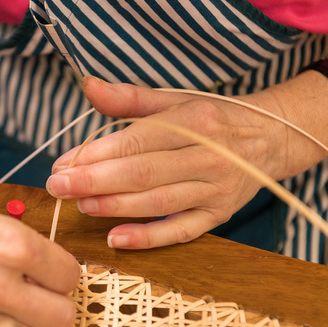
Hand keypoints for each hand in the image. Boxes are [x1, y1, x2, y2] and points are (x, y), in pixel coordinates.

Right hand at [0, 164, 80, 326]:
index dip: (64, 271)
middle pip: (60, 319)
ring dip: (28, 323)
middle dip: (56, 303)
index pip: (69, 276)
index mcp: (10, 244)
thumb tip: (38, 263)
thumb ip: (14, 241)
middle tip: (41, 290)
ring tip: (10, 302)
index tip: (53, 269)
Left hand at [46, 75, 327, 248]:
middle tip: (58, 187)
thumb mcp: (174, 100)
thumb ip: (128, 98)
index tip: (62, 163)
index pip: (137, 140)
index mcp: (195, 120)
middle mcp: (208, 156)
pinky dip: (147, 238)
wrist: (269, 140)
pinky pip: (180, 231)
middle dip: (94, 182)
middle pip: (142, 173)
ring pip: (157, 202)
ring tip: (80, 205)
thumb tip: (87, 86)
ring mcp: (215, 189)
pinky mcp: (217, 216)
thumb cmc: (212, 118)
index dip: (96, 154)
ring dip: (113, 207)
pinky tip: (114, 239)